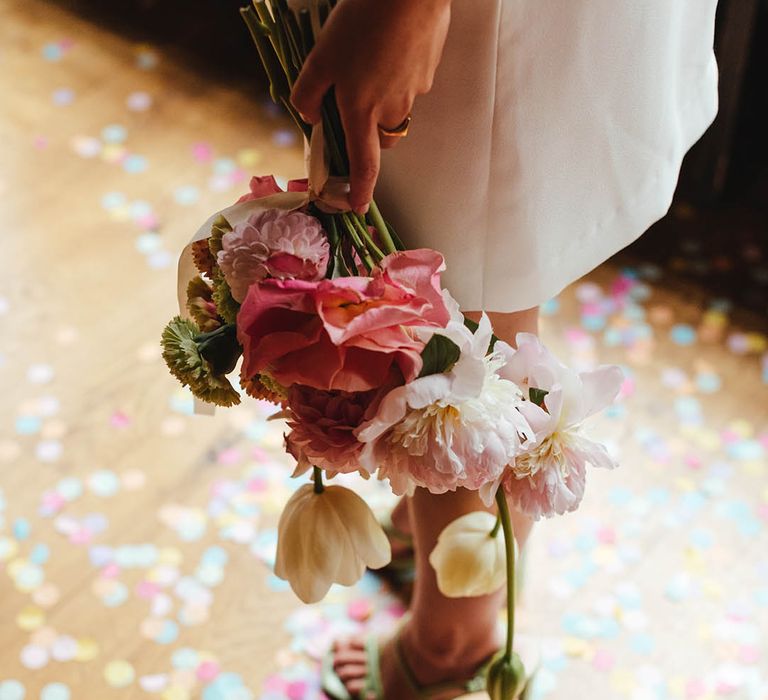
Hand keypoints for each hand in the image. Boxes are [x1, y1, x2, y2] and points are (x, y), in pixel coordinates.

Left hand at [291, 0, 450, 213]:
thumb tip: (312, 117)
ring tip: (369, 60)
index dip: (360, 190)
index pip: (364, 164)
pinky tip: (388, 45)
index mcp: (363, 111)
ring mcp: (416, 91)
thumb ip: (308, 93)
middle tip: (352, 101)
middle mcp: (392, 109)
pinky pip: (410, 84)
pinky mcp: (429, 70)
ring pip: (396, 109)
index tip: (358, 208)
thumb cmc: (361, 23)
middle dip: (367, 130)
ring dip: (381, 100)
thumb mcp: (320, 57)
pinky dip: (397, 75)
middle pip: (381, 137)